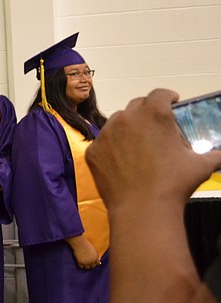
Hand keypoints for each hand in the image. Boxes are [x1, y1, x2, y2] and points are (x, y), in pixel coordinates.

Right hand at [67, 235, 101, 269]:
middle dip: (90, 264)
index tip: (90, 261)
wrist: (79, 243)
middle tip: (86, 261)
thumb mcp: (93, 251)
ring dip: (85, 265)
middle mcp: (92, 261)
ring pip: (87, 268)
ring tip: (83, 261)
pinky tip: (79, 261)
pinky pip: (81, 267)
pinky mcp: (80, 262)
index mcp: (96, 258)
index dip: (94, 262)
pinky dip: (80, 265)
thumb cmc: (86, 245)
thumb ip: (96, 257)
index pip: (97, 264)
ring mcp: (86, 262)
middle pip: (92, 266)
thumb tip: (99, 263)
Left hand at [86, 89, 220, 210]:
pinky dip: (112, 146)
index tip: (172, 101)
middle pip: (137, 105)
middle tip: (155, 125)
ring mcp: (107, 133)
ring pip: (117, 121)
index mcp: (155, 114)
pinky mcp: (93, 150)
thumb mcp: (201, 165)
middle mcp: (127, 118)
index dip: (167, 96)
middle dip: (147, 111)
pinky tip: (122, 159)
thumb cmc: (174, 183)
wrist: (142, 208)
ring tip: (138, 142)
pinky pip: (104, 142)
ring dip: (128, 126)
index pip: (160, 94)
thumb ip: (215, 155)